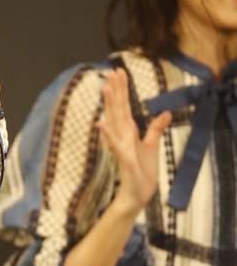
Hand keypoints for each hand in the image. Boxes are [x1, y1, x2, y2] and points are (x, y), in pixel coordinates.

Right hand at [97, 67, 171, 212]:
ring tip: (105, 88)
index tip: (118, 71)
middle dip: (115, 90)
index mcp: (128, 132)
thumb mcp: (152, 146)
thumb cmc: (142, 172)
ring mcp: (121, 146)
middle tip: (110, 71)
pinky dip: (108, 134)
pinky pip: (115, 145)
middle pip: (118, 109)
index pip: (124, 106)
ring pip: (115, 122)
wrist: (136, 194)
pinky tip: (101, 124)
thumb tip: (165, 111)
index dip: (122, 89)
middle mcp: (122, 136)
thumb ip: (156, 128)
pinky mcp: (123, 159)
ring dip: (109, 106)